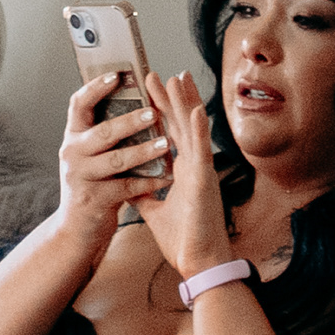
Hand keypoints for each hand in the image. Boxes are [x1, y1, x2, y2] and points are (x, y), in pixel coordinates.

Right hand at [52, 74, 170, 253]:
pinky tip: (167, 177)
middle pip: (103, 131)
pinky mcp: (93, 200)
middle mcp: (71, 154)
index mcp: (73, 138)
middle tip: (154, 112)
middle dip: (131, 121)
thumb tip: (136, 101)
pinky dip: (149, 182)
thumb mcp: (90, 157)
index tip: (118, 75)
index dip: (96, 88)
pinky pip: (126, 187)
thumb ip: (104, 135)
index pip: (78, 104)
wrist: (76, 231)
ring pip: (116, 160)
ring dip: (144, 151)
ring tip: (166, 144)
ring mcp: (80, 178)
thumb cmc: (92, 187)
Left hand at [128, 69, 238, 278]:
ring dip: (185, 103)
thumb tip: (130, 184)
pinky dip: (198, 130)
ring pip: (192, 130)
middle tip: (158, 73)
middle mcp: (193, 166)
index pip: (169, 133)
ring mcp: (200, 171)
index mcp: (182, 171)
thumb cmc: (184, 238)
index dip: (161, 111)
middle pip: (180, 124)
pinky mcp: (204, 181)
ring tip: (177, 77)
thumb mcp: (155, 211)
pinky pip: (201, 151)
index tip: (150, 90)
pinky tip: (195, 110)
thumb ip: (144, 194)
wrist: (198, 261)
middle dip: (170, 98)